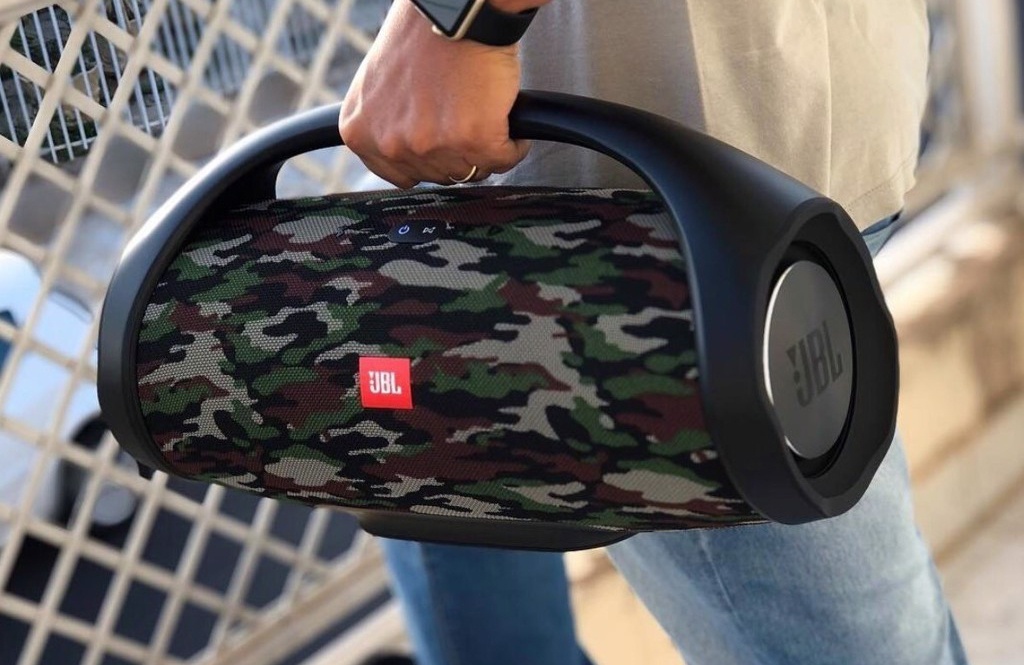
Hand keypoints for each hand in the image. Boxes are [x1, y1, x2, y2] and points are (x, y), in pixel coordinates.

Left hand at [339, 1, 530, 188]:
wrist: (458, 10)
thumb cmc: (422, 34)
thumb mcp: (380, 84)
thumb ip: (386, 122)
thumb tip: (408, 150)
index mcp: (360, 132)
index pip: (399, 175)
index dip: (428, 158)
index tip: (442, 142)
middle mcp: (391, 144)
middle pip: (440, 175)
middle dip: (459, 153)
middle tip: (467, 119)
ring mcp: (432, 146)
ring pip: (472, 171)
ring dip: (486, 149)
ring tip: (487, 116)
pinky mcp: (475, 141)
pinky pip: (504, 160)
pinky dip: (513, 144)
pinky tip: (508, 121)